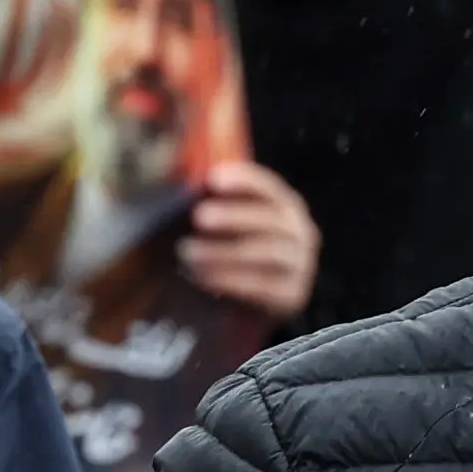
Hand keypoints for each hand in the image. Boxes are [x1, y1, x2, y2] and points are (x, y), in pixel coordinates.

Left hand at [176, 160, 317, 322]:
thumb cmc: (230, 251)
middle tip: (198, 216)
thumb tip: (172, 167)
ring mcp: (300, 265)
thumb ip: (202, 195)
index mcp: (284, 205)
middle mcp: (300, 232)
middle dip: (233, 215)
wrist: (247, 304)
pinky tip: (201, 277)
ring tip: (188, 252)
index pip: (268, 186)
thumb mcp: (222, 222)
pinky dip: (229, 280)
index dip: (243, 180)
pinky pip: (261, 286)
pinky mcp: (292, 296)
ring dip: (223, 251)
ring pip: (266, 253)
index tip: (212, 178)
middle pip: (270, 219)